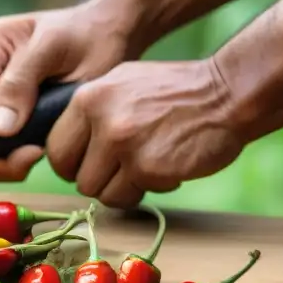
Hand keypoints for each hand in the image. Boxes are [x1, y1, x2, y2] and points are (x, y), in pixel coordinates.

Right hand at [0, 2, 137, 181]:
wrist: (116, 35)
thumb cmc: (90, 34)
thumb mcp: (54, 48)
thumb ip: (20, 82)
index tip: (17, 146)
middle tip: (31, 158)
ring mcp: (2, 91)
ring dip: (8, 155)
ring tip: (39, 154)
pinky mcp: (19, 109)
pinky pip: (8, 140)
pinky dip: (19, 152)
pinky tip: (42, 150)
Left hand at [46, 58, 242, 208]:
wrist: (226, 94)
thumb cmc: (174, 92)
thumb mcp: (120, 84)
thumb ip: (91, 112)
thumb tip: (66, 146)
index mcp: (88, 98)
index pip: (57, 149)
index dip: (72, 164)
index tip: (89, 165)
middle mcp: (101, 122)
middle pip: (76, 177)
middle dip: (96, 181)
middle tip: (119, 172)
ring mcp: (124, 146)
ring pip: (100, 193)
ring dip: (121, 190)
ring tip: (145, 169)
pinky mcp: (148, 168)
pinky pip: (131, 197)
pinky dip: (147, 190)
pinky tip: (165, 169)